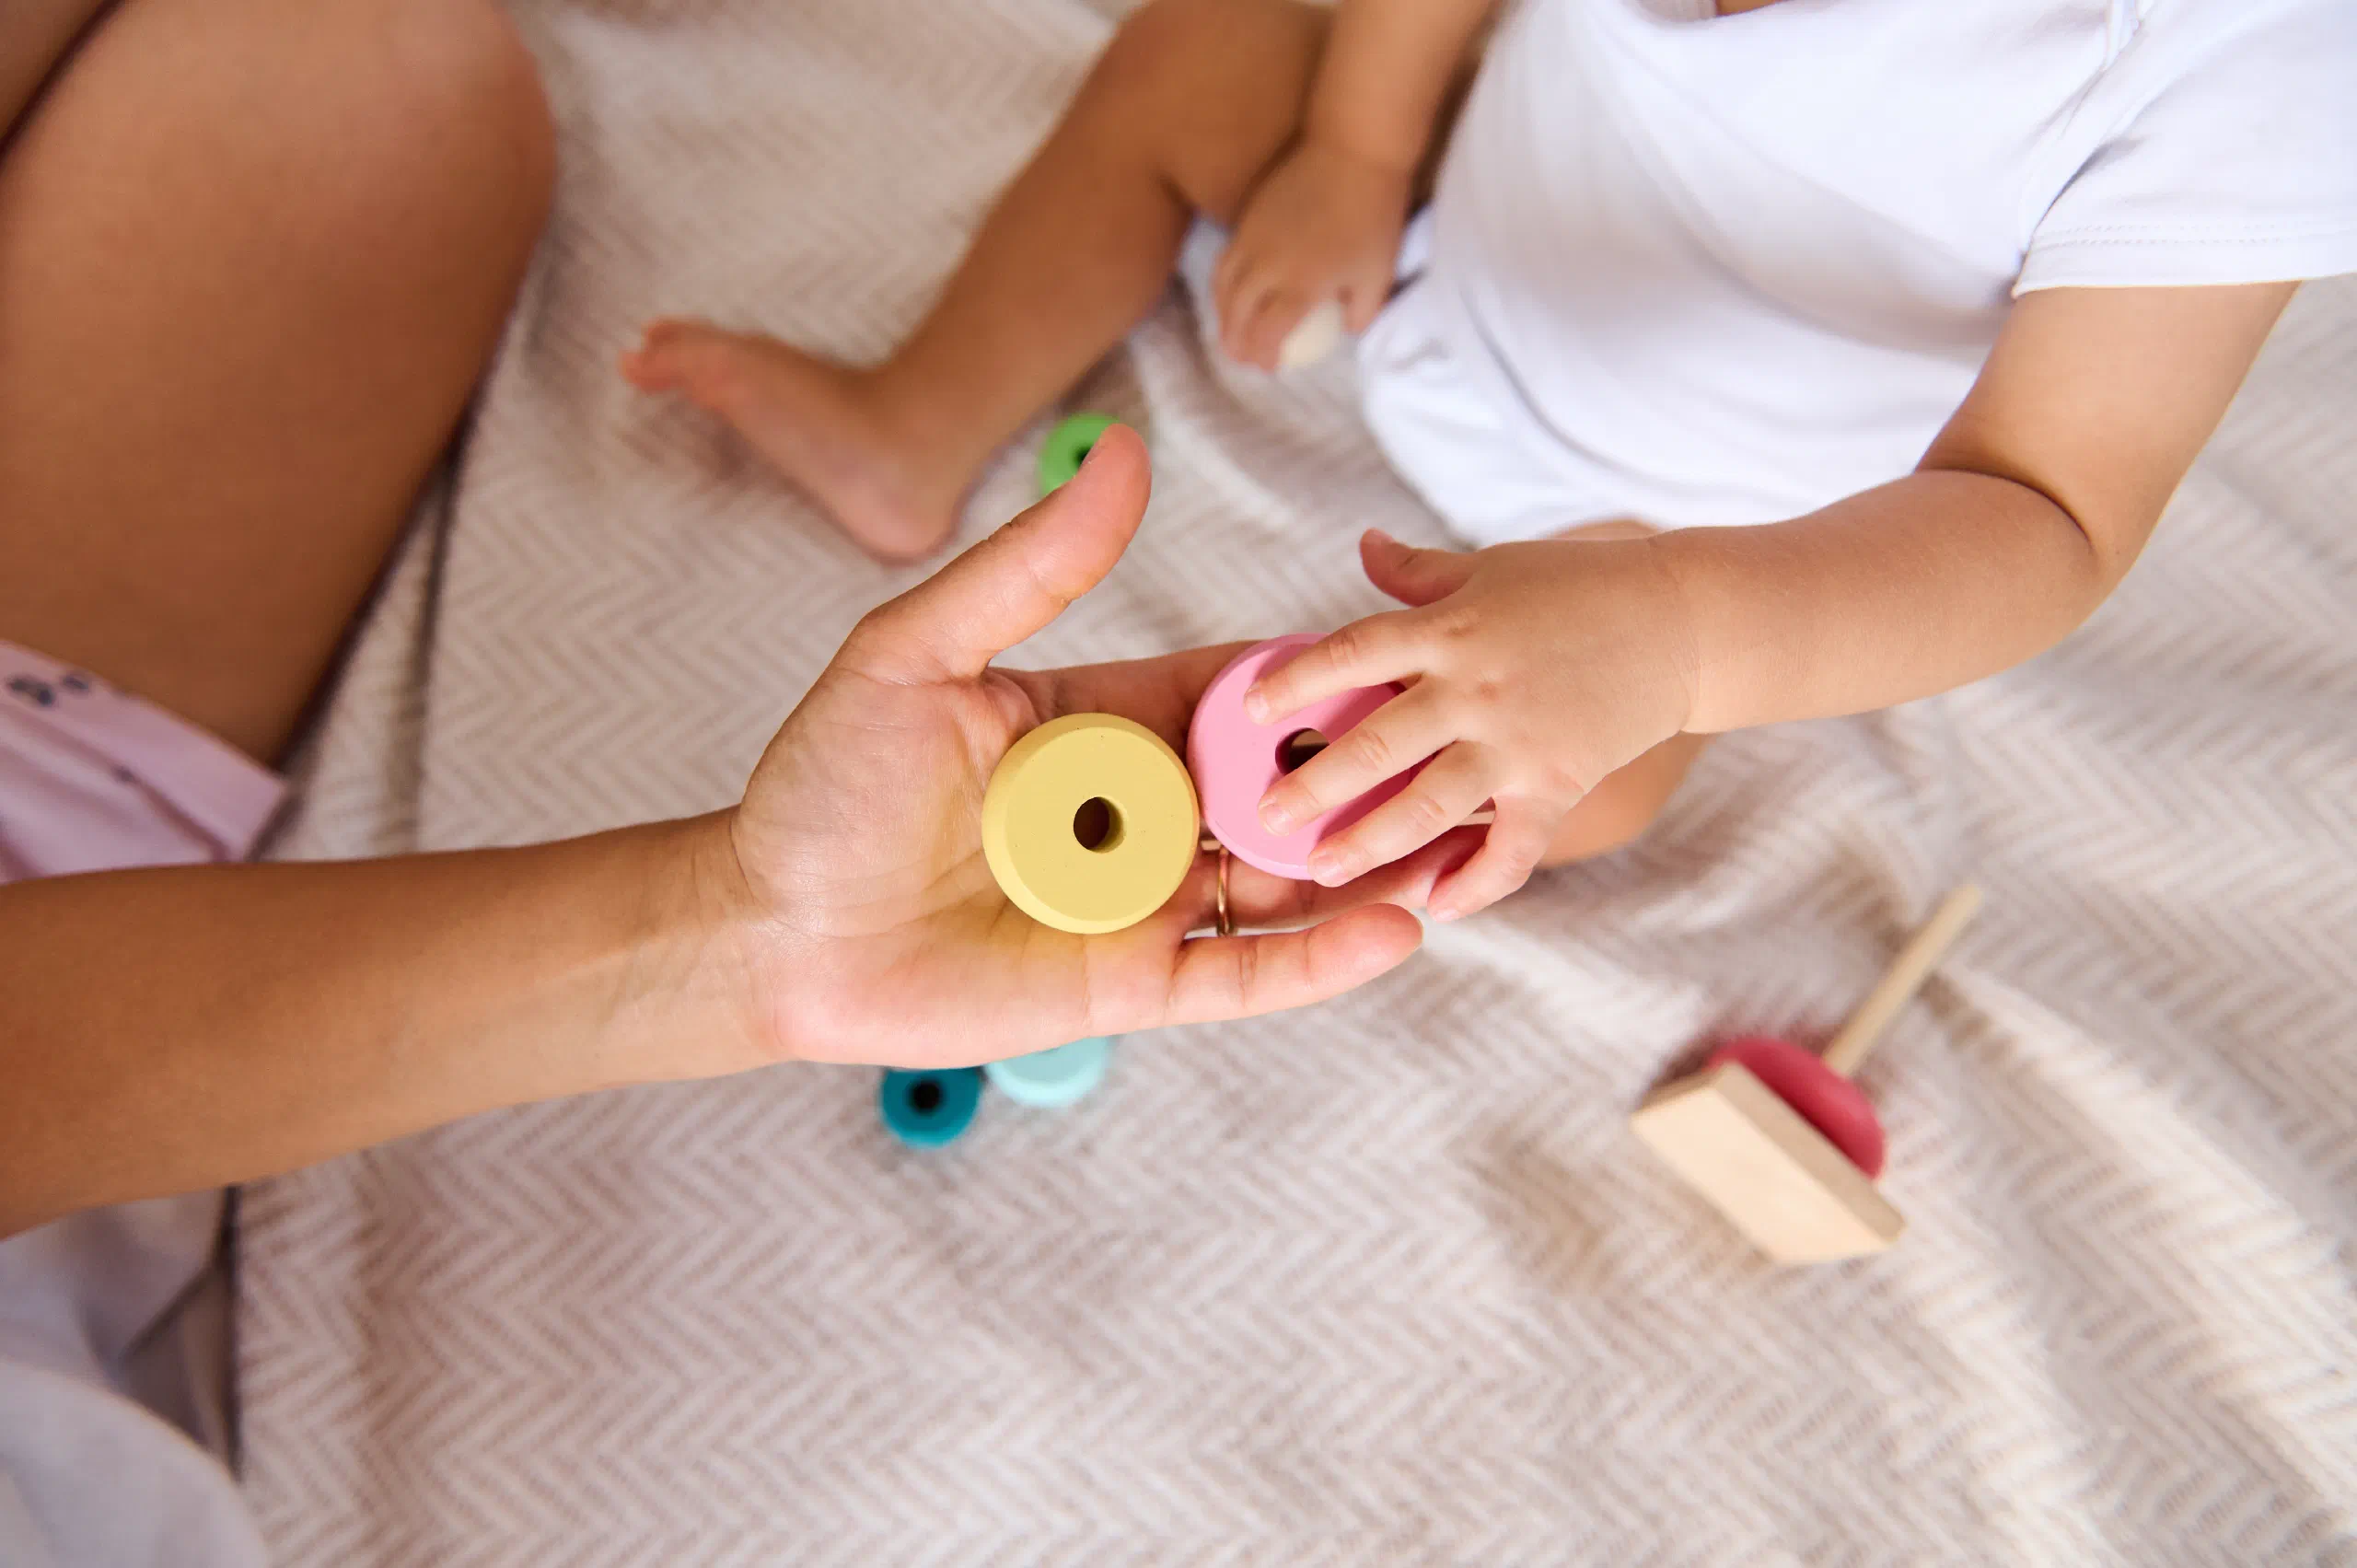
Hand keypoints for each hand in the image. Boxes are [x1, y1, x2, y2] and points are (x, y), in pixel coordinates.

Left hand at [719, 428, 1452, 1066]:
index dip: (1313, 678)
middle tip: (1461, 750)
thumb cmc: (826, 785)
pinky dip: (1323, 959)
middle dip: (1366, 772)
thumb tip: (1126, 454)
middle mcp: (1145, 812)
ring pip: (1290, 882)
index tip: (1398, 652)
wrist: (769, 931)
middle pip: (1284, 786)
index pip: (1238, 691)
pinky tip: (1394, 929)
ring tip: (1459, 841)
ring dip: (1372, 863)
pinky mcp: (1135, 986)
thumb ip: (1028, 567)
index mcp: (1110, 721)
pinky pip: (1247, 975)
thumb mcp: (916, 654)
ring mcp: (1149, 903)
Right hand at [1212, 138, 1409, 370]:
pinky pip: (1225, 260)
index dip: (1264, 355)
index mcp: (1300, 285)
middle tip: (1242, 358)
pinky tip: (1232, 291)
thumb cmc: (1372, 213)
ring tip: (1229, 331)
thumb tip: (1346, 329)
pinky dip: (1223, 284)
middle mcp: (1266, 267)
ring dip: (1222, 315)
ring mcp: (1251, 239)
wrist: (1352, 150)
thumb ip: (1363, 310)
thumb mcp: (1380, 272)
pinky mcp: (1247, 217)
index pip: (1267, 333)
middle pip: (1236, 314)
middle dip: (1235, 342)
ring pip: (1223, 287)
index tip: (1271, 366)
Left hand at [1244, 529, 1699, 920]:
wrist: (1683, 621)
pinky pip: (1512, 848)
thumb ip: (1417, 573)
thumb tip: (1362, 545)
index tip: (1247, 708)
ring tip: (1324, 872)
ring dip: (1373, 843)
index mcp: (1449, 627)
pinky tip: (1438, 907)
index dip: (1296, 680)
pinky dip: (1478, 882)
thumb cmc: (1579, 586)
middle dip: (1314, 785)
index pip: (1353, 652)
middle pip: (1377, 743)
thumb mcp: (1491, 568)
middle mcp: (1475, 687)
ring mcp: (1517, 741)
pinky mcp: (1559, 783)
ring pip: (1430, 804)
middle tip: (1261, 818)